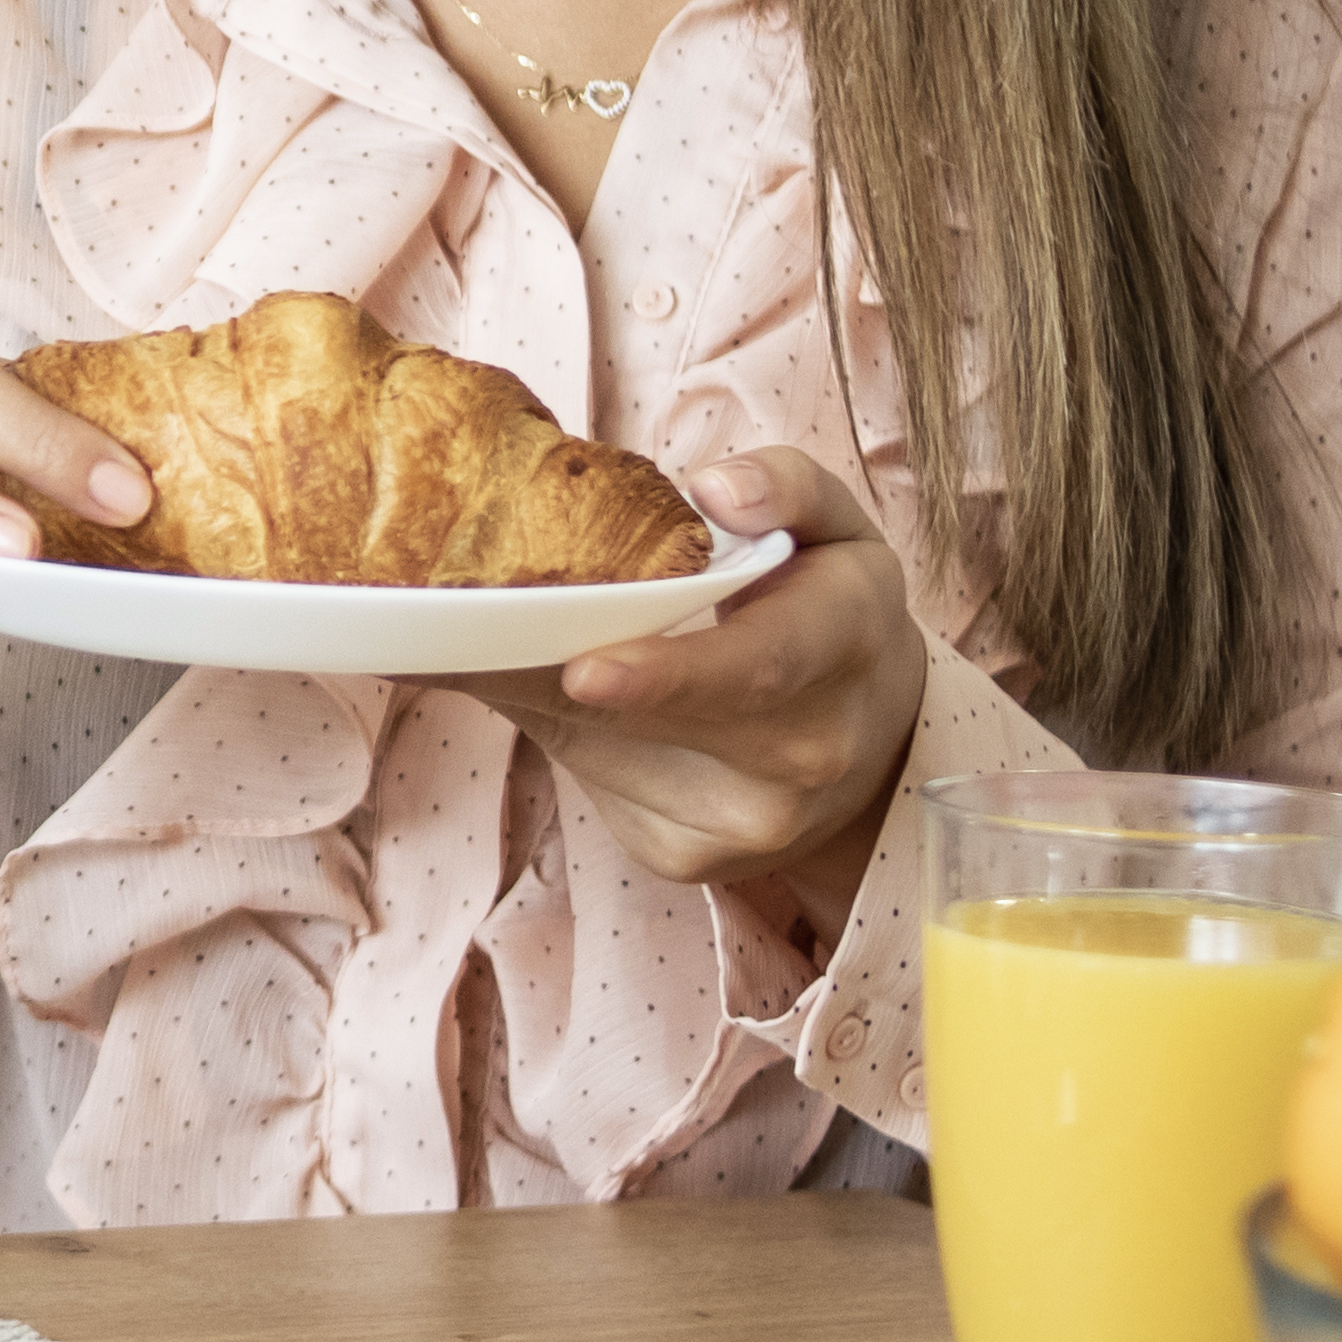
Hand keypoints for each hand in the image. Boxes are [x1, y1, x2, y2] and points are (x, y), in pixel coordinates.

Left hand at [472, 452, 926, 894]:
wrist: (877, 749)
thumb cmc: (834, 615)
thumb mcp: (837, 529)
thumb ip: (785, 486)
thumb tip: (712, 490)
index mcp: (844, 648)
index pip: (760, 668)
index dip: (670, 673)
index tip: (584, 667)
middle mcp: (805, 756)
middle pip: (658, 724)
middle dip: (551, 680)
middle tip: (464, 635)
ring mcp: (744, 823)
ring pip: (603, 755)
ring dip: (531, 695)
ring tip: (476, 637)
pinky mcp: (687, 855)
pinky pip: (594, 785)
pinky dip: (549, 729)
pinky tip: (538, 683)